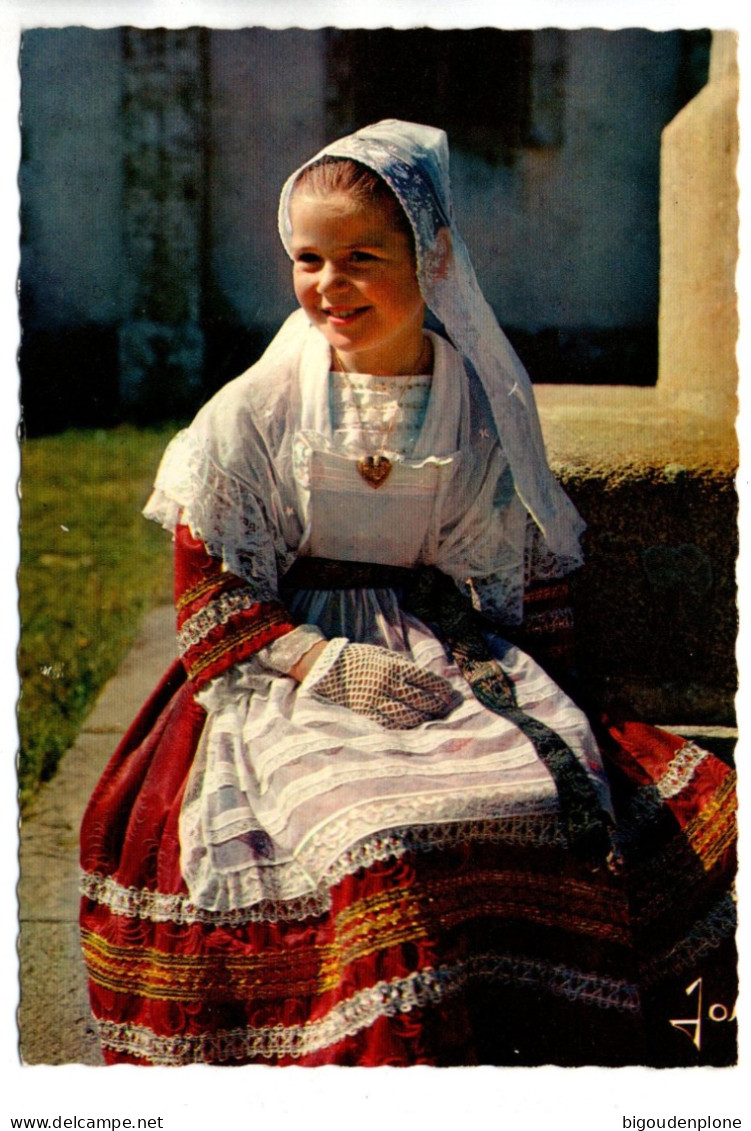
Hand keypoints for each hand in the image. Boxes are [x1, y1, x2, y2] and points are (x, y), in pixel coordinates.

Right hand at [308, 641, 461, 729]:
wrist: (325, 668)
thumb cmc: (358, 660)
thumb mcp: (383, 655)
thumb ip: (404, 667)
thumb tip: (429, 682)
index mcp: (392, 666)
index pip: (426, 680)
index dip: (441, 688)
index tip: (450, 694)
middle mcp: (386, 684)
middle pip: (421, 700)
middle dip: (437, 705)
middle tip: (446, 708)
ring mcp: (375, 701)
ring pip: (409, 715)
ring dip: (424, 719)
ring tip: (432, 719)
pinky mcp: (364, 714)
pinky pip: (391, 725)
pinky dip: (405, 727)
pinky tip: (412, 727)